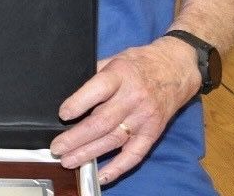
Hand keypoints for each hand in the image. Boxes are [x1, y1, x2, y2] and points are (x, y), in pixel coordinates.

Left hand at [50, 37, 201, 184]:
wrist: (176, 69)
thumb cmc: (139, 63)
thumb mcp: (114, 59)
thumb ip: (94, 76)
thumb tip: (68, 94)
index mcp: (121, 75)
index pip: (97, 91)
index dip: (77, 104)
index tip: (62, 114)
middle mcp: (133, 98)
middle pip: (102, 122)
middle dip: (76, 138)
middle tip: (57, 148)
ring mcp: (144, 117)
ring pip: (113, 140)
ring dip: (89, 153)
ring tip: (68, 160)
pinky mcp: (153, 132)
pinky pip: (135, 154)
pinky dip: (117, 167)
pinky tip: (100, 175)